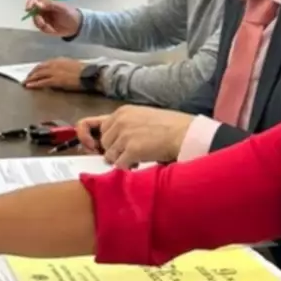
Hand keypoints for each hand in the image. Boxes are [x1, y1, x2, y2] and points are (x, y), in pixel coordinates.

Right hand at [24, 0, 81, 37]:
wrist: (76, 25)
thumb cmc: (70, 13)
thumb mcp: (62, 7)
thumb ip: (50, 4)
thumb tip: (37, 4)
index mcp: (46, 2)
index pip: (35, 0)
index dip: (30, 3)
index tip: (28, 9)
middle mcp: (42, 10)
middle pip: (32, 12)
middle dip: (36, 18)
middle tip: (42, 22)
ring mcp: (43, 18)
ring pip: (35, 21)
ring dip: (41, 24)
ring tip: (49, 27)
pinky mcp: (45, 27)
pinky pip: (41, 28)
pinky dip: (46, 29)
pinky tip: (52, 30)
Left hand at [24, 58, 85, 91]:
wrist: (89, 73)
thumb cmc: (84, 70)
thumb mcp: (71, 64)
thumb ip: (62, 66)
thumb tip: (57, 72)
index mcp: (59, 60)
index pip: (44, 64)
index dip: (37, 68)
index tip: (33, 72)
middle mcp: (54, 64)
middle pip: (39, 68)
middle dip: (31, 73)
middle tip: (26, 78)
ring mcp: (54, 72)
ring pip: (38, 74)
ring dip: (30, 78)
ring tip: (25, 82)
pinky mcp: (55, 80)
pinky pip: (42, 82)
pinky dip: (34, 84)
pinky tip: (29, 86)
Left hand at [77, 106, 192, 168]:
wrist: (186, 134)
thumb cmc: (170, 127)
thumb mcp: (141, 117)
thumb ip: (123, 125)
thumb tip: (106, 143)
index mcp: (121, 112)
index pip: (93, 126)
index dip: (94, 139)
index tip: (95, 147)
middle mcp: (120, 121)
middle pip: (103, 143)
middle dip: (114, 151)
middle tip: (130, 153)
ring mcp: (125, 135)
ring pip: (109, 156)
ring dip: (121, 160)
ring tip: (138, 157)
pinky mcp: (132, 149)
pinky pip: (119, 165)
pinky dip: (128, 168)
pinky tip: (140, 163)